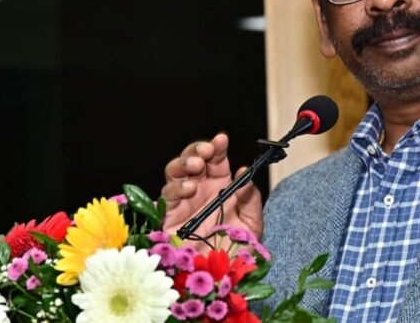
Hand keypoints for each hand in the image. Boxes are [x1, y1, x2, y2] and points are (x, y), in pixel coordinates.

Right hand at [162, 133, 262, 249]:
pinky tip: (190, 189)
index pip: (216, 158)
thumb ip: (250, 199)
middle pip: (192, 158)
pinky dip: (177, 186)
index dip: (217, 146)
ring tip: (197, 166)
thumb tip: (244, 174)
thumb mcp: (252, 224)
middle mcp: (199, 190)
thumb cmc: (236, 251)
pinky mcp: (168, 216)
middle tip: (207, 151)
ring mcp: (182, 201)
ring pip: (175, 170)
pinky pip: (167, 194)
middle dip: (197, 149)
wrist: (218, 279)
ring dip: (184, 162)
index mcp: (219, 186)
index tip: (222, 139)